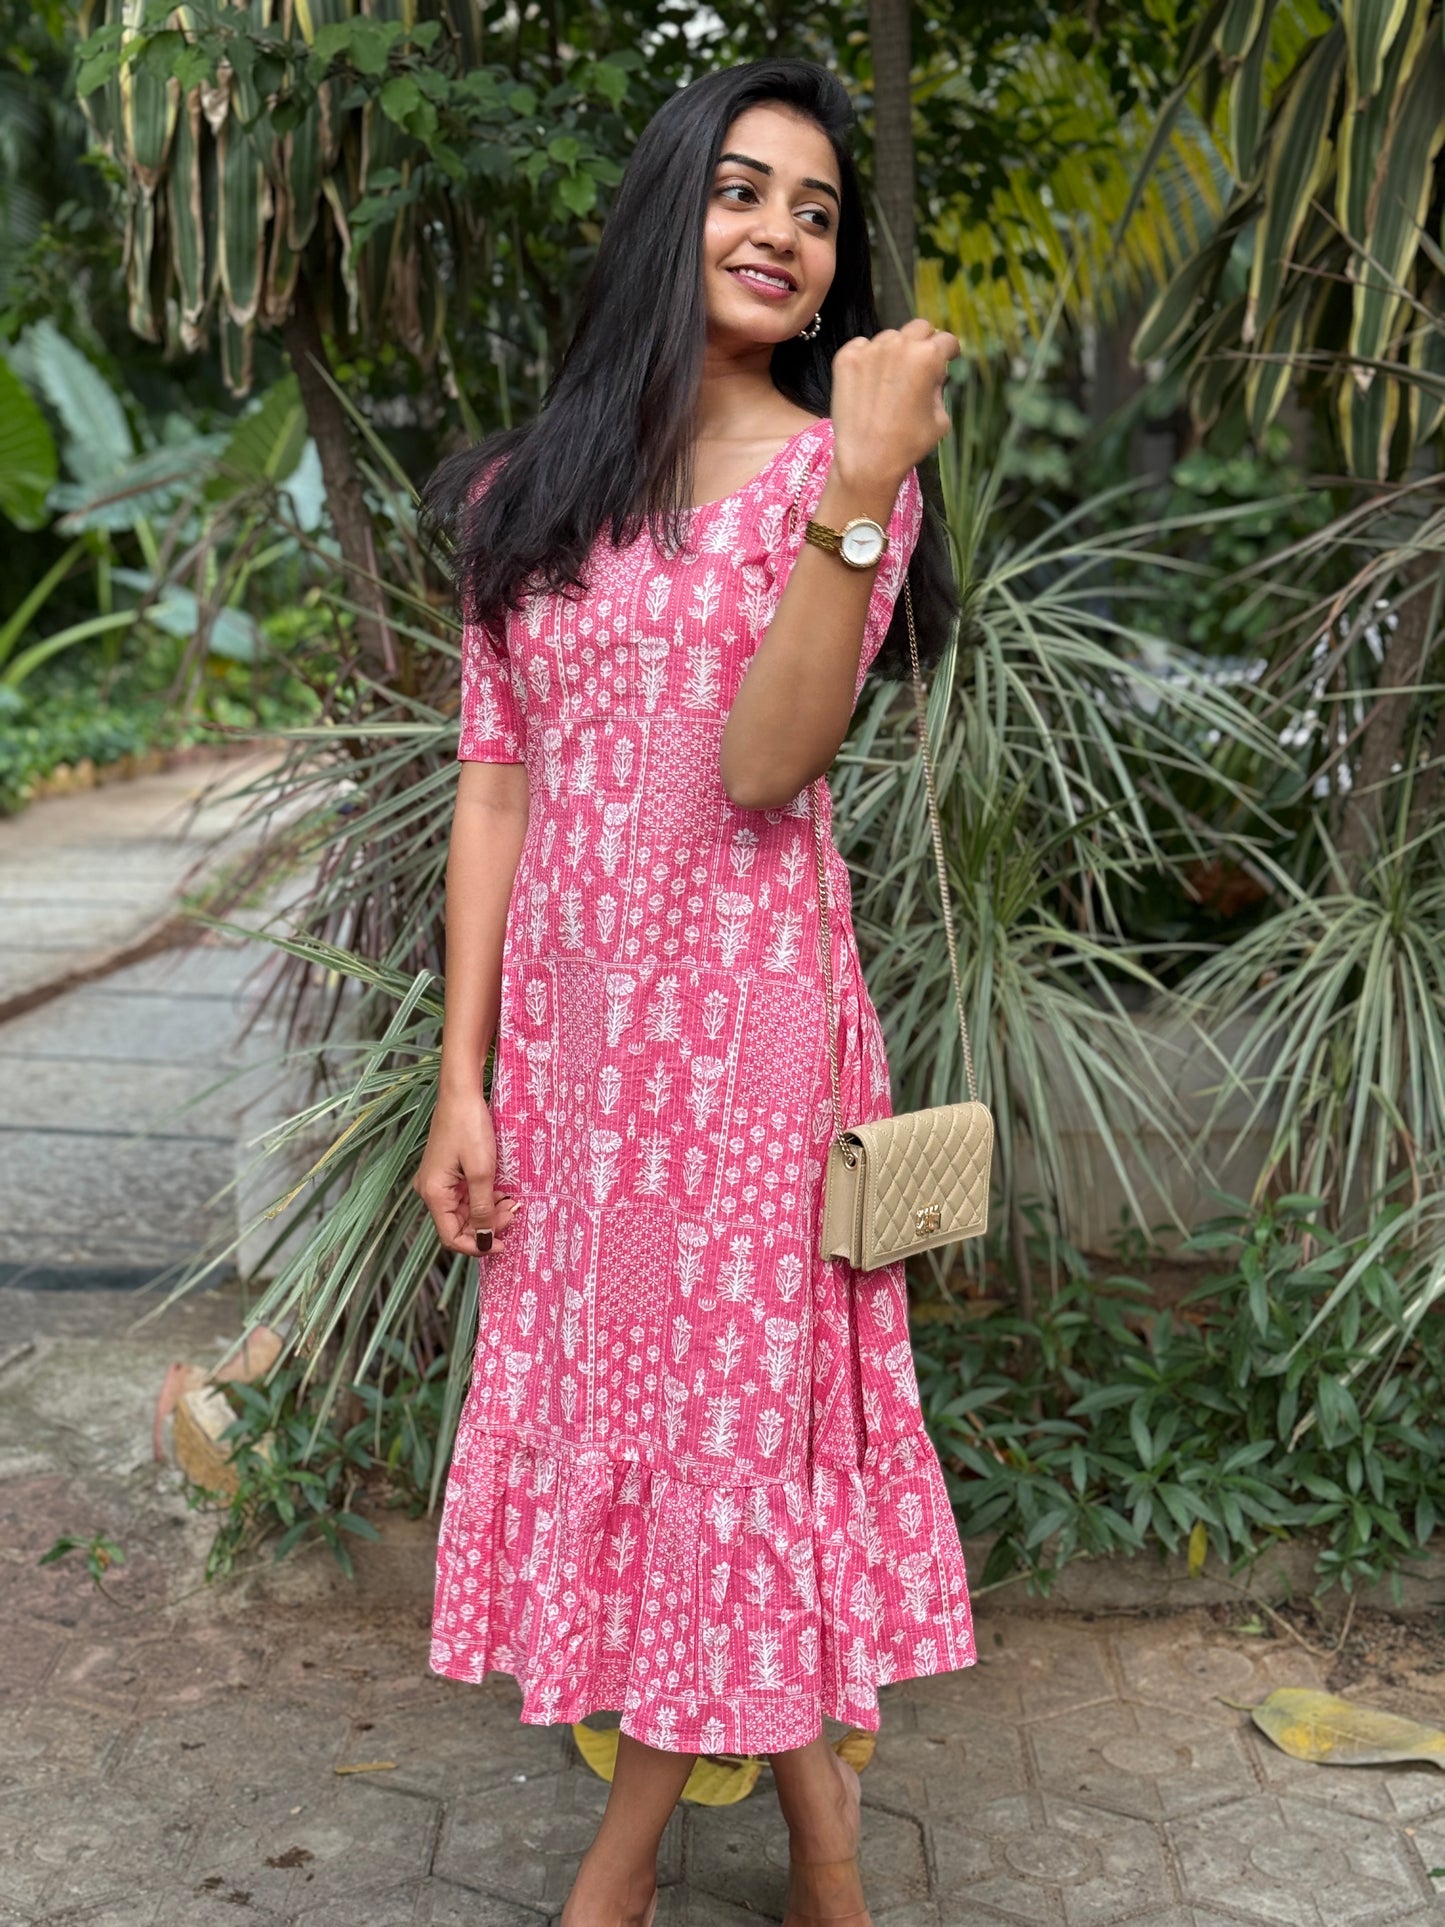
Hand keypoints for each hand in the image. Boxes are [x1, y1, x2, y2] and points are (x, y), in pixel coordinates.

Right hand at [412, 1082, 520, 1258]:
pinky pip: (466, 1196)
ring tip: (512, 1202)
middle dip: (487, 1225)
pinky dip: (485, 1198)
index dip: (477, 1245)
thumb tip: (483, 1240)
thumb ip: (482, 1209)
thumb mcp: (481, 1171)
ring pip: (465, 1211)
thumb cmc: (469, 1126)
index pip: (451, 1237)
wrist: (462, 1093)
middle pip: (459, 1224)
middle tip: (513, 1213)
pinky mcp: (448, 1172)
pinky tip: (502, 1191)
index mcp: (434, 1194)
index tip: (504, 1243)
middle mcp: (431, 1191)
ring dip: (489, 1212)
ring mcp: (439, 1181)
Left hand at [829, 317, 958, 488]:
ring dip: (895, 351)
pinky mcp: (845, 358)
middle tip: (921, 363)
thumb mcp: (940, 418)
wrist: (866, 461)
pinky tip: (869, 382)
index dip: (949, 351)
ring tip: (890, 379)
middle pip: (919, 328)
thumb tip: (935, 373)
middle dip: (925, 342)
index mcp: (927, 356)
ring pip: (890, 338)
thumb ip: (940, 387)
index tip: (947, 357)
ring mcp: (869, 349)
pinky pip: (862, 347)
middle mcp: (898, 345)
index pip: (946, 340)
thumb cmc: (908, 444)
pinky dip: (868, 358)